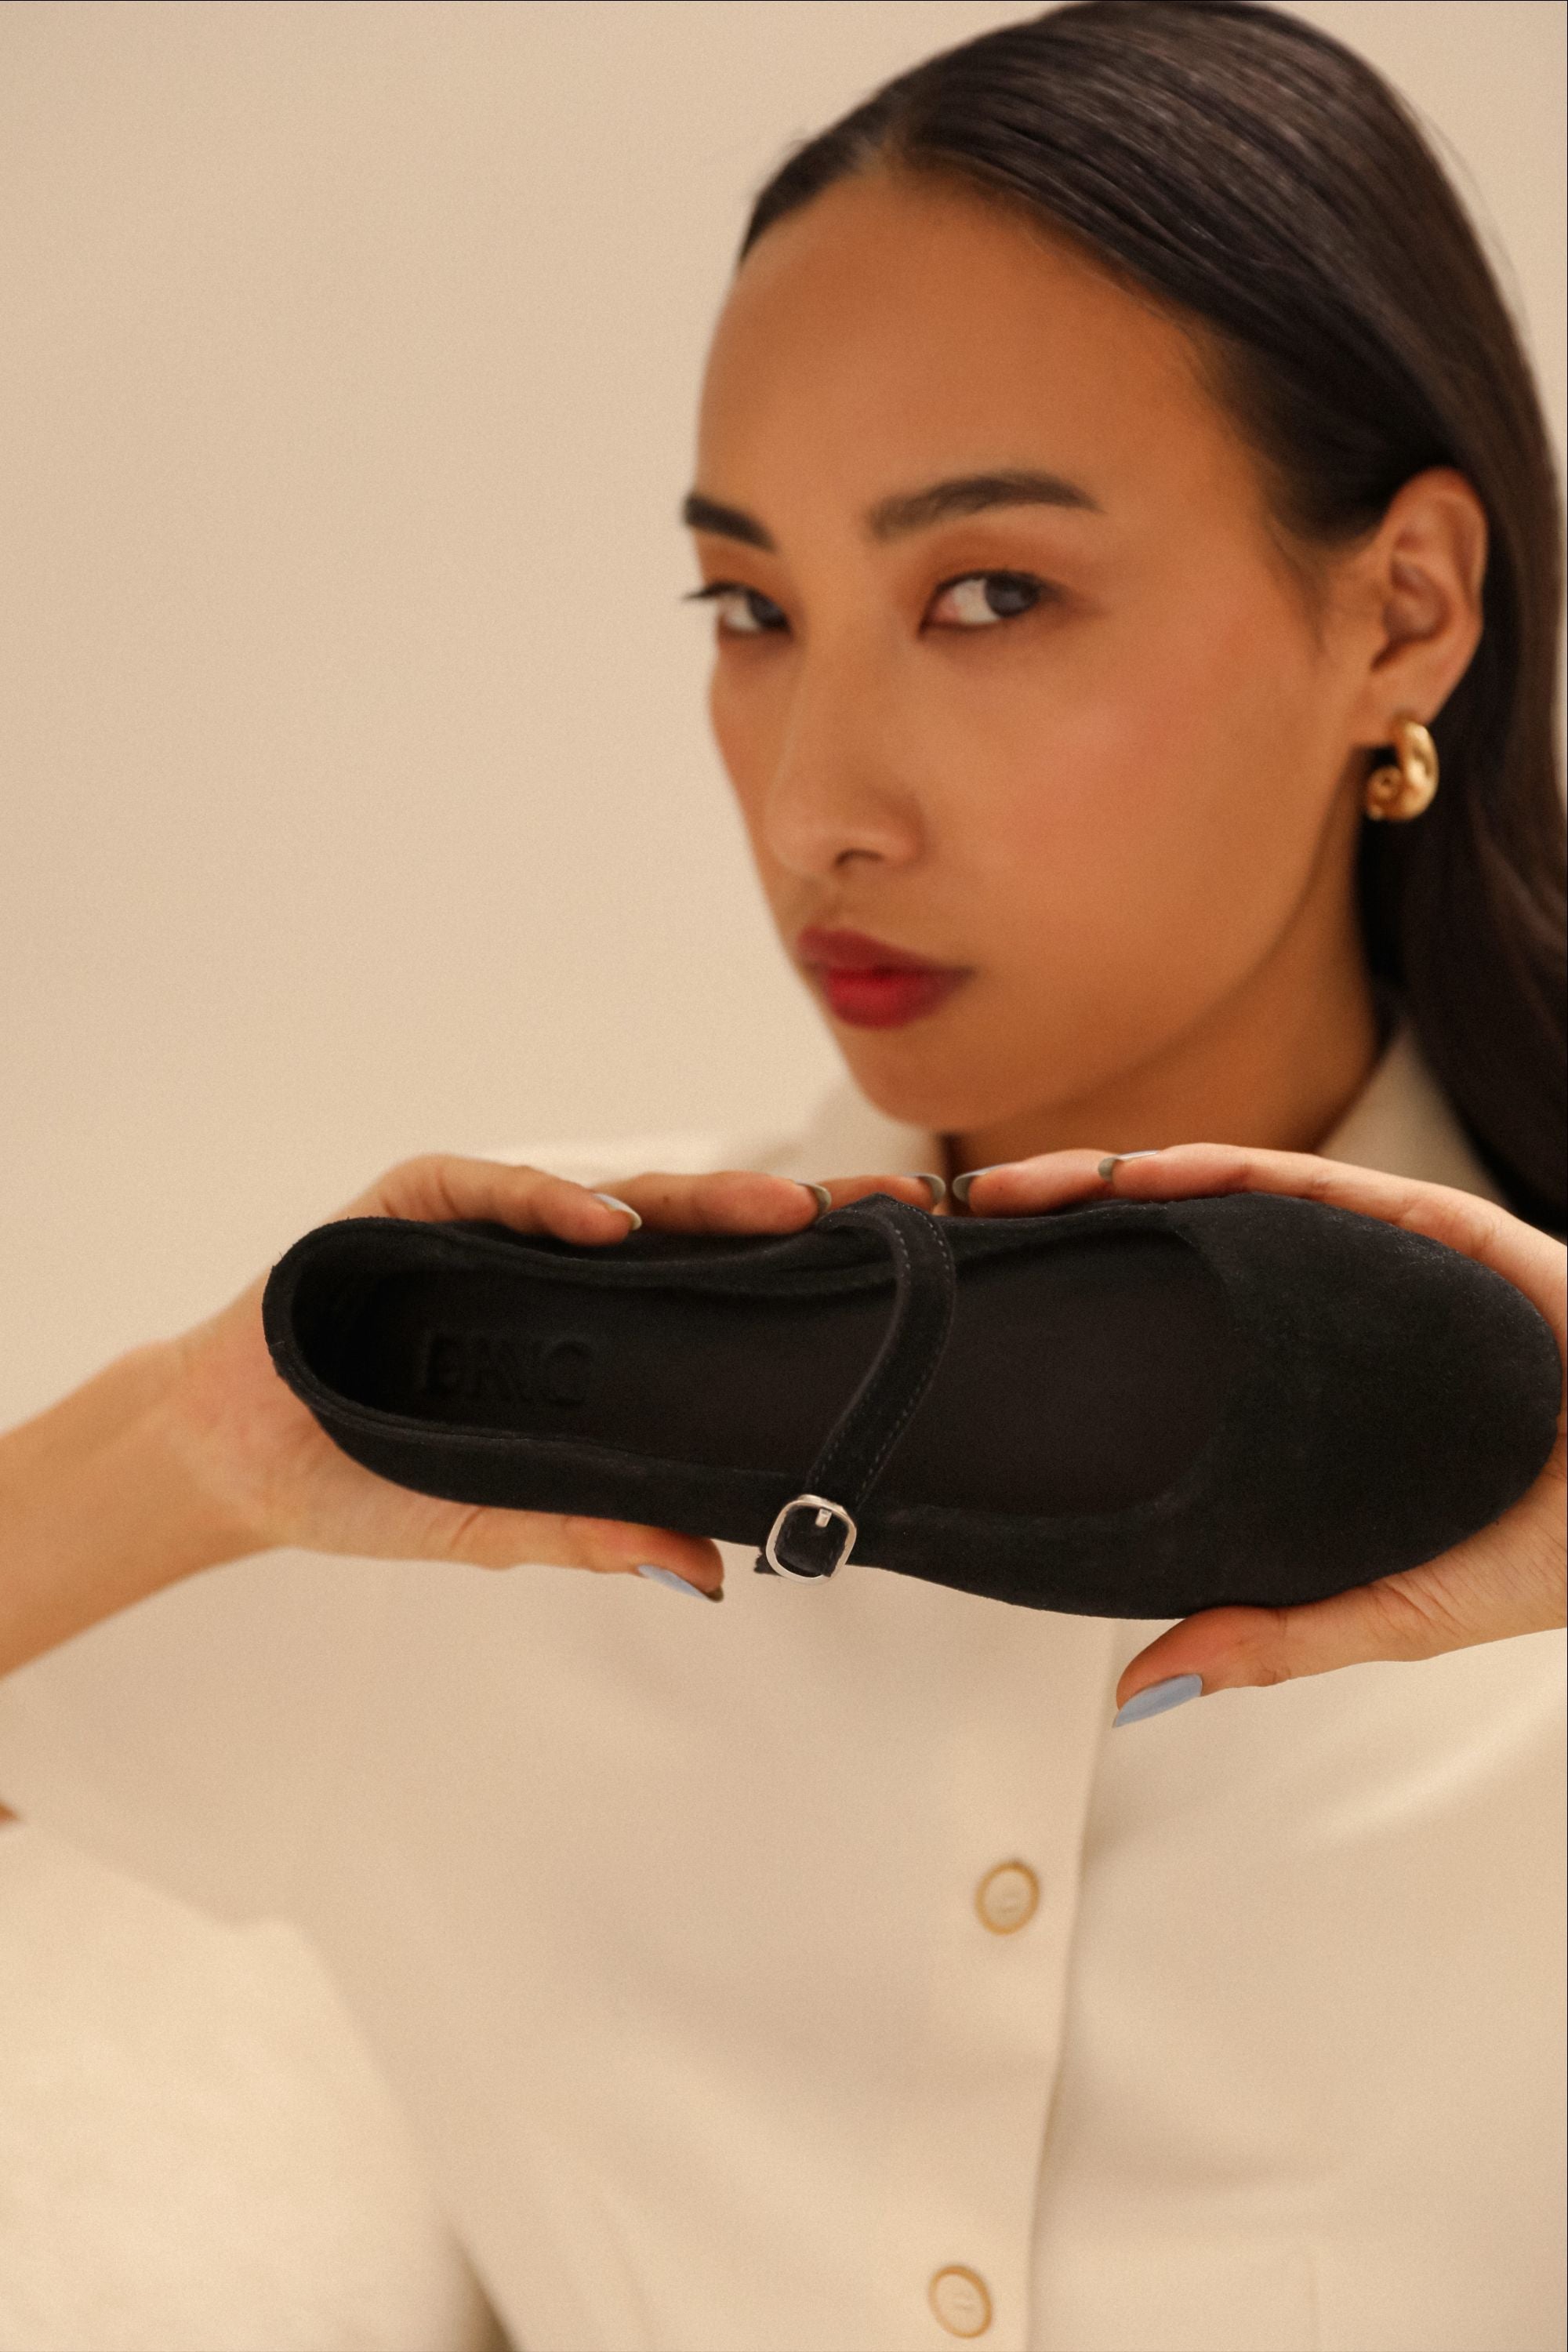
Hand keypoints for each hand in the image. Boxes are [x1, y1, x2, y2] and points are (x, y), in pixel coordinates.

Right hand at [166, 1155, 939, 1600]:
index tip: (905, 1268)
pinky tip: (609, 1224)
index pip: (715, 1290)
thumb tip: (714, 1571)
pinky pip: (489, 1190)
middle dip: (792, 1215)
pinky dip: (548, 1200)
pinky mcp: (411, 1206)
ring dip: (701, 1200)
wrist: (242, 1456)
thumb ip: (593, 1530)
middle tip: (894, 1206)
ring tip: (785, 1211)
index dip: (803, 1277)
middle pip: (693, 1231)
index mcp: (593, 1332)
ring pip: (610, 1197)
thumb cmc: (375, 1479)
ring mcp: (487, 1231)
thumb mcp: (499, 1518)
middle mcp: (555, 1268)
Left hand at [957, 1145, 1566, 1713]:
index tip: (976, 1330)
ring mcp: (1364, 1266)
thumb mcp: (1392, 1610)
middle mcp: (1320, 1321)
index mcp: (1303, 1399)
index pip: (1168, 1350)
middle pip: (1164, 1263)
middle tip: (945, 1245)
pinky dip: (1212, 1172)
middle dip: (1058, 1242)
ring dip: (1102, 1187)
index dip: (1075, 1330)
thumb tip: (1143, 1689)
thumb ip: (1276, 1638)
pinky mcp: (1420, 1226)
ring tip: (998, 1193)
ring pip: (1210, 1207)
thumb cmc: (1552, 1551)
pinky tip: (1134, 1172)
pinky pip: (1300, 1186)